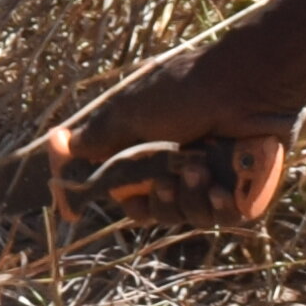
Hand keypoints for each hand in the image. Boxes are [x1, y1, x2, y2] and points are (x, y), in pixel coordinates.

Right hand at [39, 45, 305, 227]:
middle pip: (154, 210)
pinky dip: (218, 206)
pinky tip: (222, 188)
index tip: (95, 206)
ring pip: (187, 217)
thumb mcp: (130, 113)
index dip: (114, 199)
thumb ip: (96, 138)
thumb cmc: (185, 92)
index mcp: (150, 150)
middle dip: (158, 199)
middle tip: (166, 178)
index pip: (124, 190)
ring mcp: (213, 181)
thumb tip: (58, 147)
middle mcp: (178, 167)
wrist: (247, 87)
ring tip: (200, 168)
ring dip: (189, 198)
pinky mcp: (243, 192)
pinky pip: (222, 219)